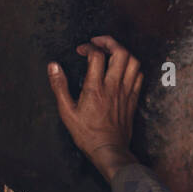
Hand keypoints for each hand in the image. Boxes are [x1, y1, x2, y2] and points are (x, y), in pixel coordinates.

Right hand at [47, 35, 143, 180]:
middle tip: (99, 43)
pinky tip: (122, 69)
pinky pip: (139, 76)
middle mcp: (113, 87)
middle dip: (110, 42)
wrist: (109, 150)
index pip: (97, 56)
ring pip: (133, 62)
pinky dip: (132, 67)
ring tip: (111, 52)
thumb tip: (53, 66)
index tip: (82, 50)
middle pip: (120, 52)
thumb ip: (59, 86)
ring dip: (123, 52)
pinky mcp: (133, 99)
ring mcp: (126, 92)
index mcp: (95, 88)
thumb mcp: (67, 111)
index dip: (88, 47)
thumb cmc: (87, 134)